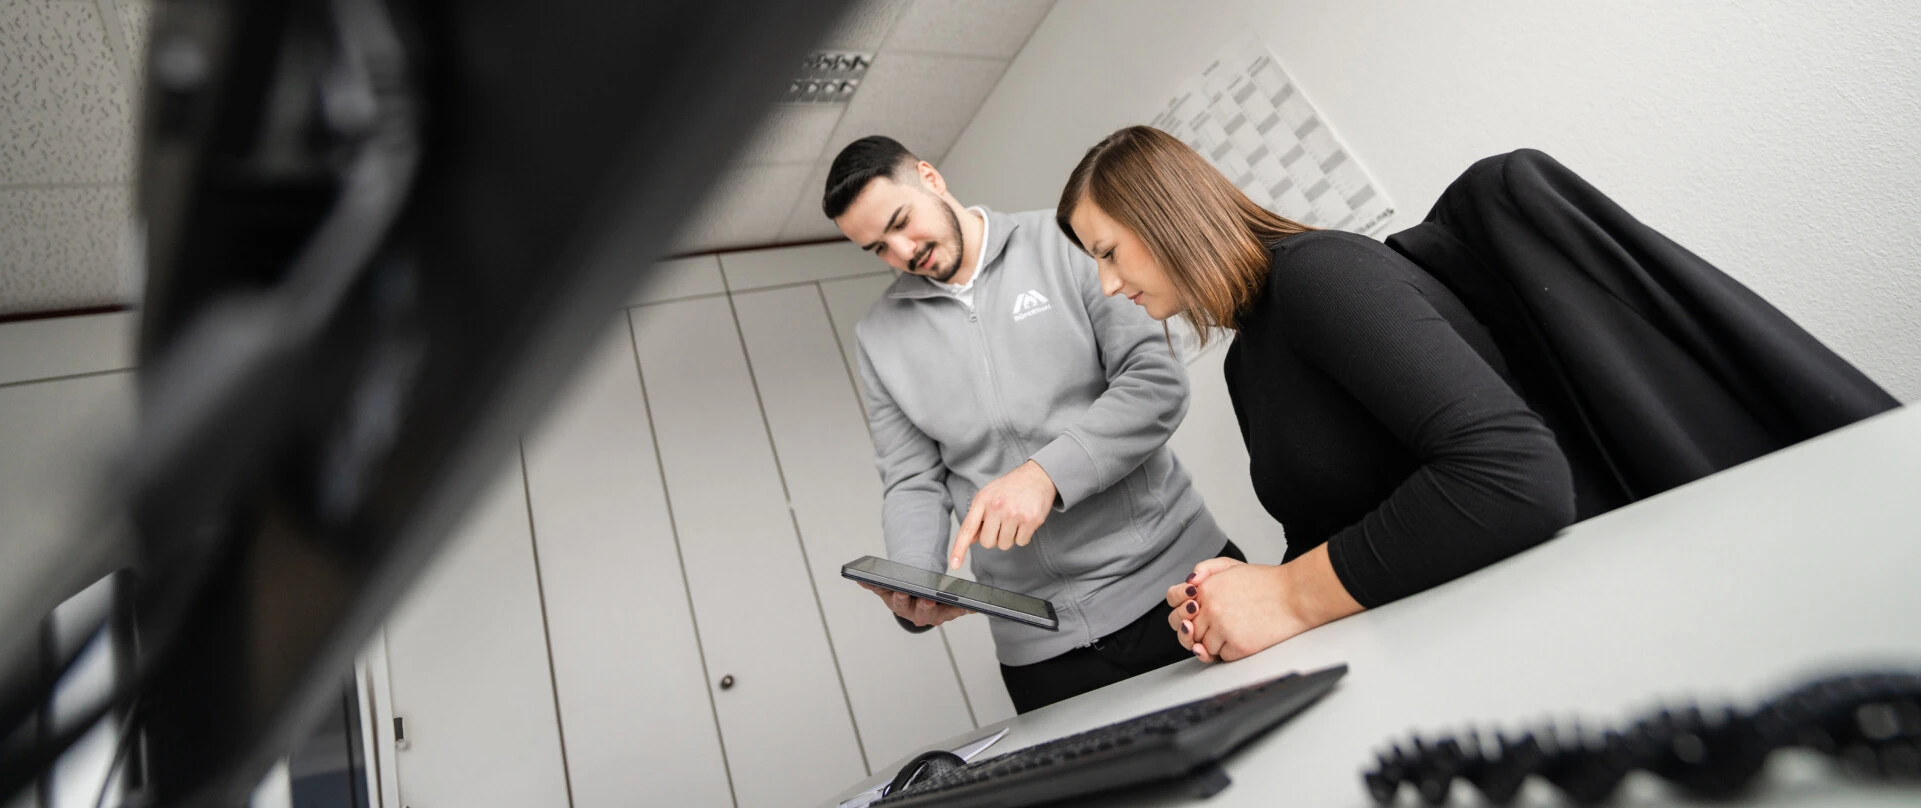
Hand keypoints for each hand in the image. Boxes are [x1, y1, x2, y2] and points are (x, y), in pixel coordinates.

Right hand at [859, 582, 971, 627]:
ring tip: (960, 604)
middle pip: (922, 612)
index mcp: (902, 607)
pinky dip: (967, 610)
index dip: (901, 598)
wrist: (915, 600)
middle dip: (924, 606)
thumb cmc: (902, 593)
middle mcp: (918, 615)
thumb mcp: (887, 588)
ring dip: (951, 610)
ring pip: (943, 614)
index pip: (900, 603)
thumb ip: (874, 583)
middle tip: (928, 598)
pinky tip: (976, 606)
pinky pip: (959, 612)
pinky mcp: (949, 613)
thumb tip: (857, 578)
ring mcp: (935, 615)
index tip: (901, 591)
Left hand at [949, 460, 1056, 568]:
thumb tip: (970, 539)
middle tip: (1001, 523)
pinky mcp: (1031, 520)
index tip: (955, 564)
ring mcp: (1014, 514)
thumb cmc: (1010, 487)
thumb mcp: (988, 496)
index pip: (968, 528)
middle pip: (987, 542)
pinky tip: (1024, 521)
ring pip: (1004, 545)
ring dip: (1009, 537)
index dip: (959, 548)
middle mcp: (997, 507)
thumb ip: (978, 517)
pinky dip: (1023, 536)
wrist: (1037, 476)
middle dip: (993, 537)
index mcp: (982, 500)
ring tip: (1014, 519)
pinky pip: (1021, 542)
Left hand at [1165, 545, 1362, 662]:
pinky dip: (1231, 652)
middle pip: (1188, 632)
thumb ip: (1204, 571)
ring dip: (1216, 643)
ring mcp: (1223, 628)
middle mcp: (1210, 608)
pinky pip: (1222, 657)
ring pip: (1204, 647)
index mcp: (1205, 589)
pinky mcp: (1239, 646)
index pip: (1175, 607)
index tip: (1195, 615)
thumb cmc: (1266, 584)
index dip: (1184, 613)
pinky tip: (1244, 637)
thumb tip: (1187, 586)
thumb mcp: (1231, 566)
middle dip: (1198, 632)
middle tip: (1217, 627)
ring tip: (1236, 629)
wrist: (1296, 596)